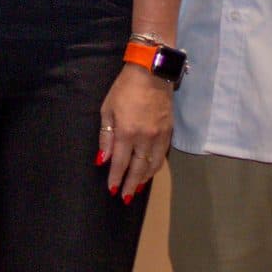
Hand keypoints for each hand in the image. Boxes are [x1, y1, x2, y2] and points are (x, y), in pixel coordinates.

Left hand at [98, 64, 172, 202]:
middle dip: (130, 184)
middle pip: (138, 168)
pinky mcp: (169, 131)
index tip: (112, 190)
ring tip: (136, 189)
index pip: (120, 162)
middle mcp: (145, 137)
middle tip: (125, 197)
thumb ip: (105, 136)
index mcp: (127, 132)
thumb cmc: (123, 89)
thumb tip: (102, 159)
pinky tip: (150, 171)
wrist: (151, 73)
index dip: (115, 177)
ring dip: (144, 179)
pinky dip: (155, 166)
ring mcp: (160, 135)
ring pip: (153, 164)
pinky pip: (162, 155)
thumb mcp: (107, 110)